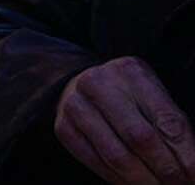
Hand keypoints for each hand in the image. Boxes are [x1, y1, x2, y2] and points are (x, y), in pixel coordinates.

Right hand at [55, 56, 194, 182]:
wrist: (79, 84)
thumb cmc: (130, 96)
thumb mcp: (155, 98)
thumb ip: (173, 127)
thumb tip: (192, 167)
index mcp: (131, 71)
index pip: (166, 119)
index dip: (186, 153)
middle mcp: (98, 83)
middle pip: (140, 137)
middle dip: (165, 169)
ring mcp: (76, 105)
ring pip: (116, 155)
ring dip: (143, 180)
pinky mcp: (63, 127)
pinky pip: (95, 163)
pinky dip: (119, 180)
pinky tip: (134, 183)